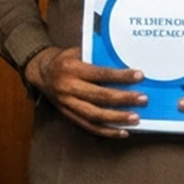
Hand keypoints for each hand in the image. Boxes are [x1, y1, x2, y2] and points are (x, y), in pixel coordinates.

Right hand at [24, 46, 144, 138]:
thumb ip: (96, 57)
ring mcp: (68, 104)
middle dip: (123, 99)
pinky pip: (89, 127)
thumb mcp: (77, 52)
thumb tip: (124, 61)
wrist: (41, 72)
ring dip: (117, 118)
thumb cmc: (64, 60)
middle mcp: (69, 88)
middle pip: (99, 97)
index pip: (100, 74)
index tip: (139, 76)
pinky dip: (107, 131)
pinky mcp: (69, 115)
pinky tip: (122, 132)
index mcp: (72, 69)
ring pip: (95, 115)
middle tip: (142, 99)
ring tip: (136, 119)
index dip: (120, 76)